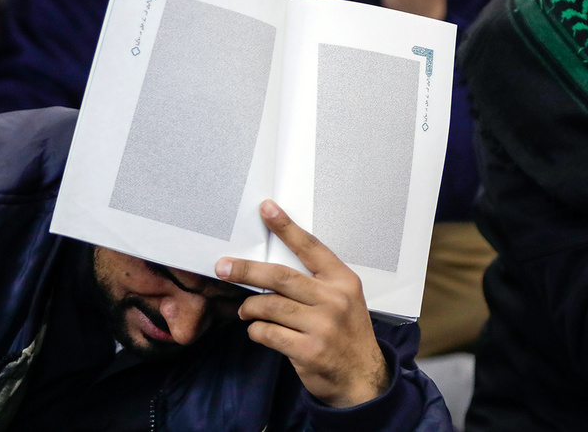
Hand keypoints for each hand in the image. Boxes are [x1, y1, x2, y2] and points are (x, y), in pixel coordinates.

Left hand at [216, 201, 388, 407]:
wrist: (364, 378)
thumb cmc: (347, 334)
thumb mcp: (344, 300)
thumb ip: (316, 284)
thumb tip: (270, 271)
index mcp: (343, 281)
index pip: (310, 247)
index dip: (286, 227)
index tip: (266, 209)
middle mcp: (334, 299)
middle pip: (281, 277)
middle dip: (247, 270)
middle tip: (223, 266)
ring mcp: (322, 325)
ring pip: (270, 306)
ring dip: (250, 308)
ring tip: (245, 310)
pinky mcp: (308, 350)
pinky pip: (268, 333)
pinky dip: (256, 331)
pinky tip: (258, 331)